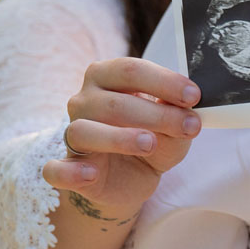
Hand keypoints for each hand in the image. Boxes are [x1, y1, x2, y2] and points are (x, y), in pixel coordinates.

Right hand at [42, 58, 201, 214]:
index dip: (164, 81)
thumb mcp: (173, 128)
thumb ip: (179, 116)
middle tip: (189, 126)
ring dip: (119, 138)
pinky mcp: (66, 169)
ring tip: (150, 143)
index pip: (131, 69)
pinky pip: (56, 169)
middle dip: (156, 114)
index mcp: (107, 77)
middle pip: (114, 102)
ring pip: (83, 131)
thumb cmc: (151, 140)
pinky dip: (71, 172)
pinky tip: (91, 173)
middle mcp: (84, 101)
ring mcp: (71, 135)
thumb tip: (188, 107)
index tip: (194, 96)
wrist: (131, 179)